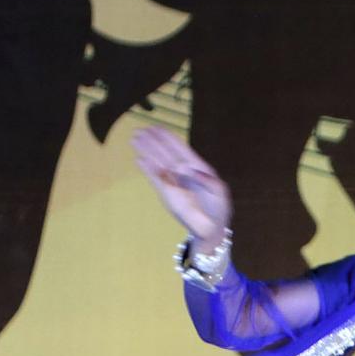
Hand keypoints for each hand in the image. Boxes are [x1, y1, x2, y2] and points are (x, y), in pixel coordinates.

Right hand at [131, 123, 230, 246]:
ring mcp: (173, 182)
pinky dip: (147, 169)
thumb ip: (207, 179)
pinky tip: (139, 159)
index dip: (168, 137)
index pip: (180, 148)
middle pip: (164, 152)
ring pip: (157, 163)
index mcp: (197, 167)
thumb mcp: (219, 191)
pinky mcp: (166, 194)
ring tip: (135, 139)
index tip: (156, 127)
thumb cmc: (218, 208)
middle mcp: (183, 172)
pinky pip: (155, 179)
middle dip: (152, 141)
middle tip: (138, 130)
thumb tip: (191, 170)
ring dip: (146, 151)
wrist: (211, 228)